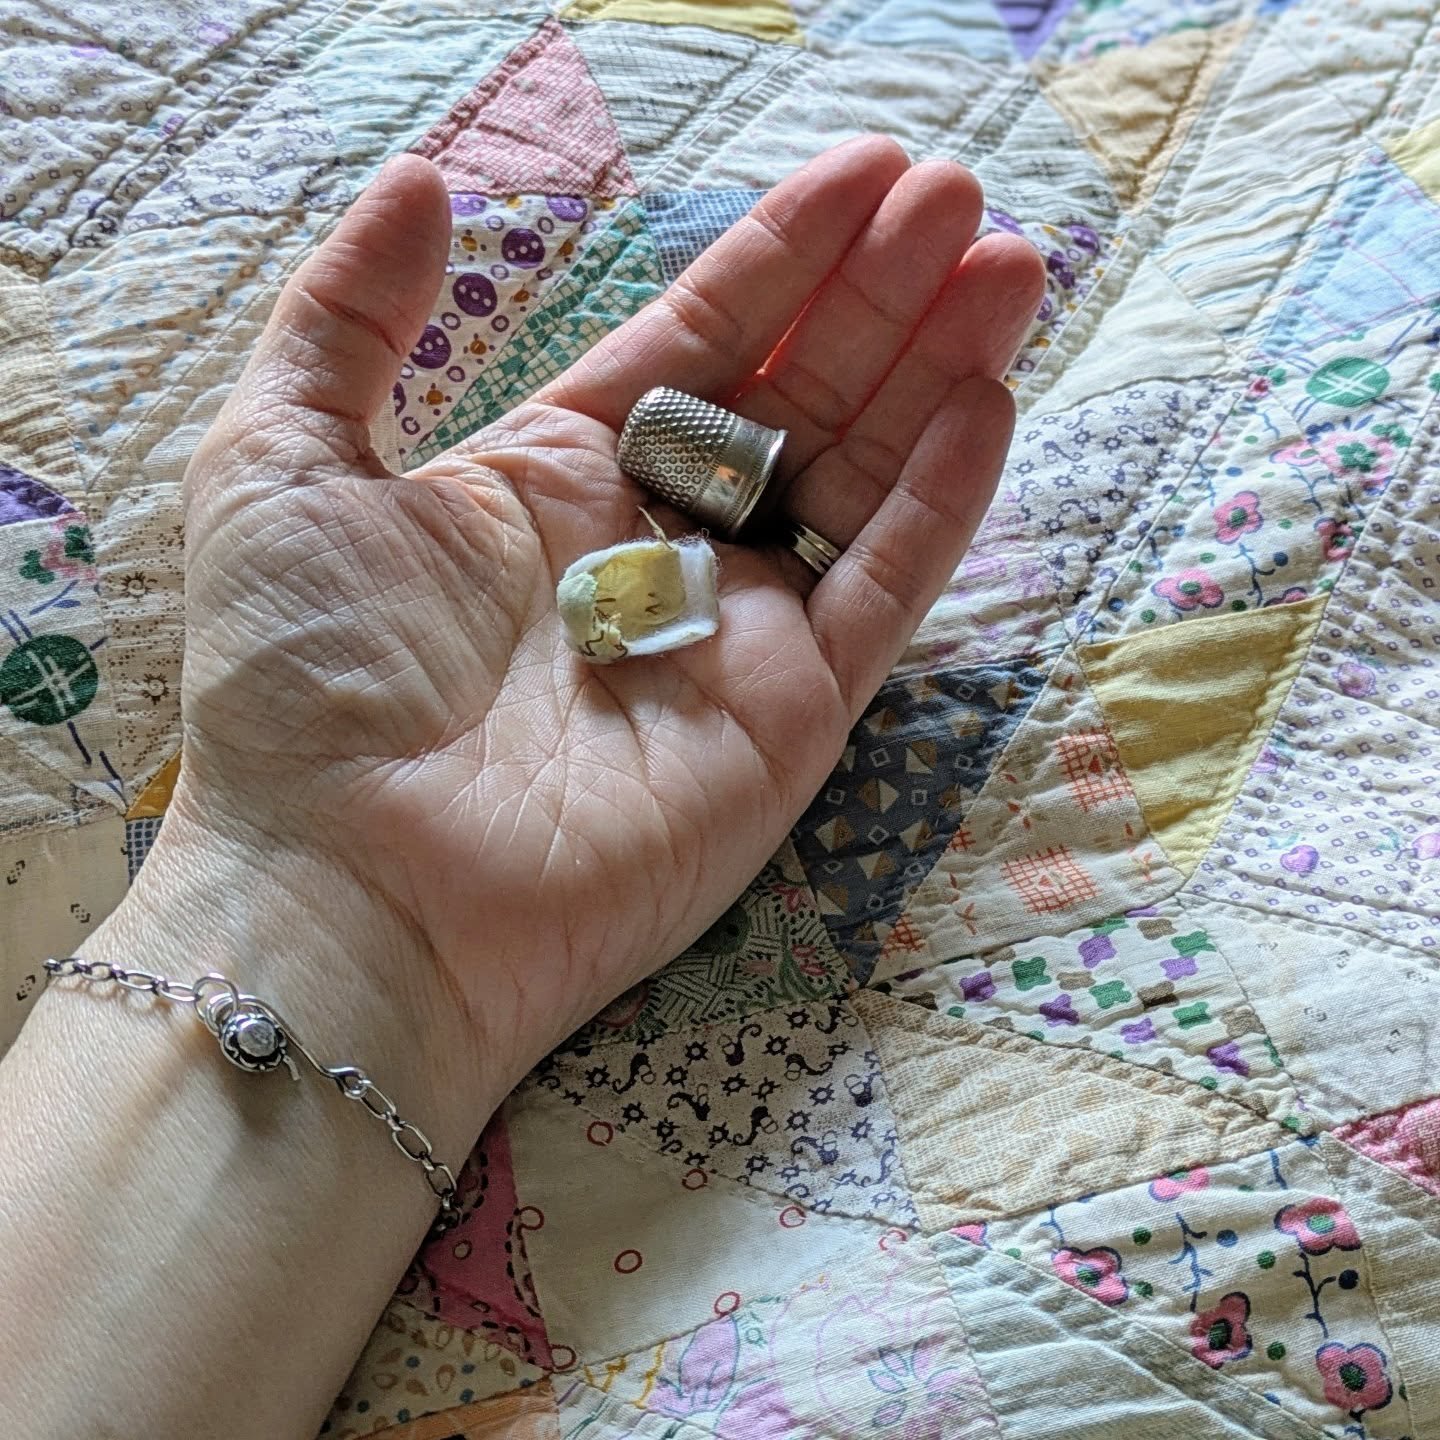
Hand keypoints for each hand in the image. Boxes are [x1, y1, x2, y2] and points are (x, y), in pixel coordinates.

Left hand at [172, 139, 1044, 1097]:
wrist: (356, 889)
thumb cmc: (306, 684)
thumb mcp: (283, 460)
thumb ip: (351, 316)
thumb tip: (419, 179)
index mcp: (557, 482)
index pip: (698, 344)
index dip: (782, 255)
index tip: (866, 169)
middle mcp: (658, 550)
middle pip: (798, 396)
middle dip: (881, 293)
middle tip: (960, 190)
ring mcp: (734, 636)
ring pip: (861, 477)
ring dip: (935, 369)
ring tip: (1008, 259)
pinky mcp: (791, 717)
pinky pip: (881, 589)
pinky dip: (940, 500)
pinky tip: (986, 398)